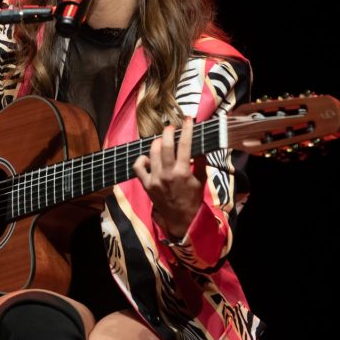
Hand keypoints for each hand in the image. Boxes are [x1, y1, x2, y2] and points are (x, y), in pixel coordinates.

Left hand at [132, 116, 200, 238]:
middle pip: (165, 145)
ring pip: (151, 153)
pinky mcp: (146, 185)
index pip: (185, 144)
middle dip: (168, 132)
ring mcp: (155, 179)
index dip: (187, 129)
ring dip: (156, 142)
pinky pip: (138, 167)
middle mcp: (167, 174)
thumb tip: (201, 144)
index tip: (188, 120)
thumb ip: (202, 162)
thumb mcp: (202, 180)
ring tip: (161, 140)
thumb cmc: (193, 198)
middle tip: (171, 128)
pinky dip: (142, 159)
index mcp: (183, 172)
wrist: (182, 219)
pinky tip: (148, 157)